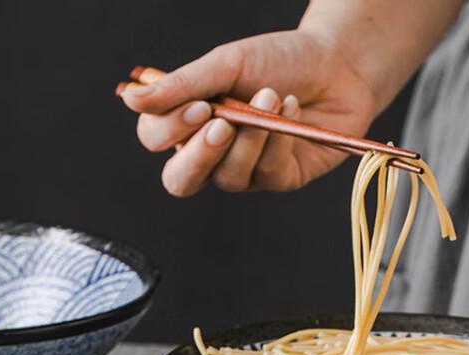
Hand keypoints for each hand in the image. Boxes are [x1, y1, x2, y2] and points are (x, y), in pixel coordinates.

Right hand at [119, 30, 377, 194]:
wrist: (338, 65)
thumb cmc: (280, 60)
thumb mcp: (227, 64)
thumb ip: (181, 85)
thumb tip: (130, 100)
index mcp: (190, 121)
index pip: (155, 140)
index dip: (170, 130)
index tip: (201, 104)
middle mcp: (212, 153)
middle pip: (180, 181)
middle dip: (198, 157)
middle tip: (222, 124)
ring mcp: (246, 170)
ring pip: (227, 177)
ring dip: (249, 136)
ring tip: (271, 97)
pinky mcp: (279, 179)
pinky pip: (266, 173)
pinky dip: (277, 139)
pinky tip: (290, 110)